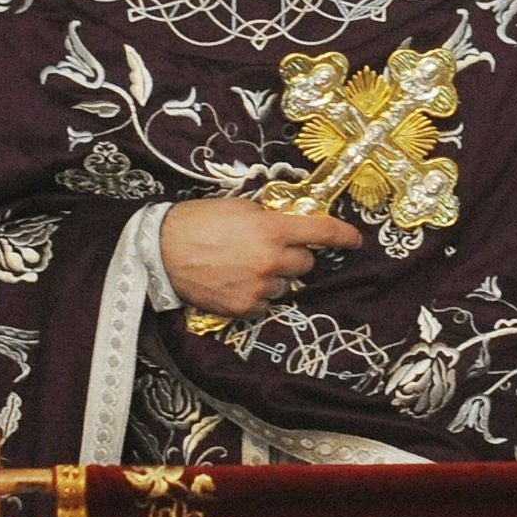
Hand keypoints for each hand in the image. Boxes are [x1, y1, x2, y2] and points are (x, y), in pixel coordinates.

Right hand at [160, 195, 364, 318]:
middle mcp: (271, 261)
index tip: (355, 240)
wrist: (161, 249)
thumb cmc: (198, 221)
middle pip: (305, 263)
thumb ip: (270, 218)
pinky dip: (256, 295)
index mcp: (272, 230)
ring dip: (273, 277)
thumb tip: (292, 226)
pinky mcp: (243, 308)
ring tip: (243, 266)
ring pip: (285, 285)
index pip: (321, 232)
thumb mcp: (239, 208)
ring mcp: (258, 287)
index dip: (343, 236)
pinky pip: (264, 303)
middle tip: (268, 248)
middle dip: (293, 256)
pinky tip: (234, 282)